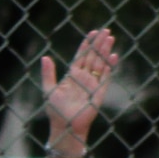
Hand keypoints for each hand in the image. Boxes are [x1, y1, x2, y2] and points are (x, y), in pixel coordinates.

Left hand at [41, 28, 117, 150]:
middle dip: (99, 43)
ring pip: (100, 63)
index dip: (87, 44)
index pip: (81, 56)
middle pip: (93, 56)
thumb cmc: (55, 111)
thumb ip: (48, 74)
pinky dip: (110, 66)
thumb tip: (45, 57)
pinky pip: (106, 76)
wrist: (65, 127)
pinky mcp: (99, 92)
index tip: (93, 32)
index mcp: (72, 75)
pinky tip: (113, 55)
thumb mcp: (49, 90)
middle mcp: (84, 77)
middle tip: (105, 30)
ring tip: (110, 38)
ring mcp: (92, 84)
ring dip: (105, 51)